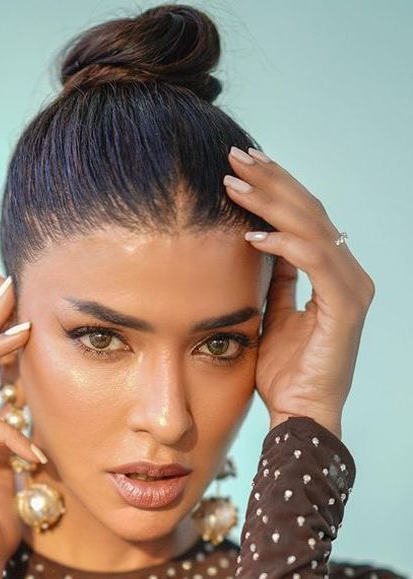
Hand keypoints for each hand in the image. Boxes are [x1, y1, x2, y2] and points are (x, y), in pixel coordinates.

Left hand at [224, 146, 374, 439]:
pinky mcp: (345, 306)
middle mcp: (347, 274)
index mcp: (332, 273)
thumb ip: (277, 280)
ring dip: (271, 202)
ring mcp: (350, 288)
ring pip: (312, 227)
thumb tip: (261, 244)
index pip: (305, 217)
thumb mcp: (274, 315)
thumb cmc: (286, 372)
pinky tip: (251, 235)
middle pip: (310, 211)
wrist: (300, 414)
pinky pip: (314, 261)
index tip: (242, 168)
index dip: (276, 188)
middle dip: (271, 180)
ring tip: (235, 184)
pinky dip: (283, 244)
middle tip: (236, 156)